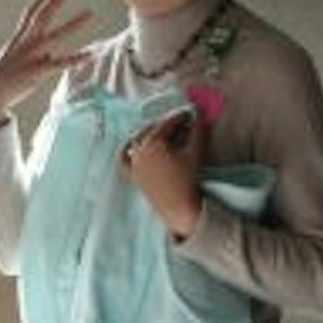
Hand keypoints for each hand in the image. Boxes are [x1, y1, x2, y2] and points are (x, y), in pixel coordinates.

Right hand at [0, 0, 93, 128]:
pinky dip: (75, 59)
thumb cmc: (6, 75)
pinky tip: (89, 55)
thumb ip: (36, 51)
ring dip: (73, 24)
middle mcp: (26, 42)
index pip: (33, 10)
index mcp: (21, 37)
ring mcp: (31, 56)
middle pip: (42, 14)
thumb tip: (51, 52)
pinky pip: (59, 64)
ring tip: (90, 13)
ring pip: (55, 36)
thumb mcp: (19, 57)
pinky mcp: (36, 72)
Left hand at [121, 109, 205, 237]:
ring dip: (149, 134)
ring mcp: (134, 164)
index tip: (190, 114)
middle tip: (181, 124)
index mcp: (153, 142)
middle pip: (152, 131)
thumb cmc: (188, 179)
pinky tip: (130, 145)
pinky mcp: (133, 176)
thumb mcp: (195, 152)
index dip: (180, 117)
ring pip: (138, 142)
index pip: (167, 123)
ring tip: (162, 133)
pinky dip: (125, 150)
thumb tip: (199, 115)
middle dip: (166, 125)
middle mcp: (140, 151)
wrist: (179, 208)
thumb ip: (197, 130)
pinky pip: (123, 161)